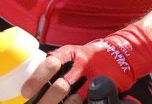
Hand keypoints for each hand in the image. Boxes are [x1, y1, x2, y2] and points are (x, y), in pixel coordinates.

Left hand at [22, 25, 151, 103]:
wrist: (126, 52)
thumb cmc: (96, 55)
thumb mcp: (76, 53)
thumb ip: (60, 62)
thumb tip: (36, 76)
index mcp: (72, 53)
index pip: (51, 64)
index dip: (37, 79)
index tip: (25, 91)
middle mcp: (83, 63)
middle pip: (60, 86)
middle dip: (45, 101)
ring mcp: (94, 76)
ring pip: (72, 98)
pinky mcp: (104, 86)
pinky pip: (85, 101)